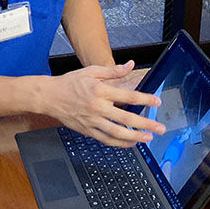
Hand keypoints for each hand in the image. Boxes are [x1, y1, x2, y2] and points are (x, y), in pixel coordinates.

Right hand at [43, 60, 164, 146]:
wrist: (50, 96)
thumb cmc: (70, 83)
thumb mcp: (92, 71)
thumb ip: (113, 71)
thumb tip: (130, 65)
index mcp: (100, 91)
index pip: (128, 97)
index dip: (145, 100)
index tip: (156, 102)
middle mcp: (97, 107)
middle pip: (126, 119)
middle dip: (146, 124)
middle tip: (159, 128)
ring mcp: (92, 121)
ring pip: (117, 133)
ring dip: (135, 137)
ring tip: (148, 138)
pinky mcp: (87, 130)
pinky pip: (106, 140)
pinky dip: (120, 143)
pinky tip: (130, 143)